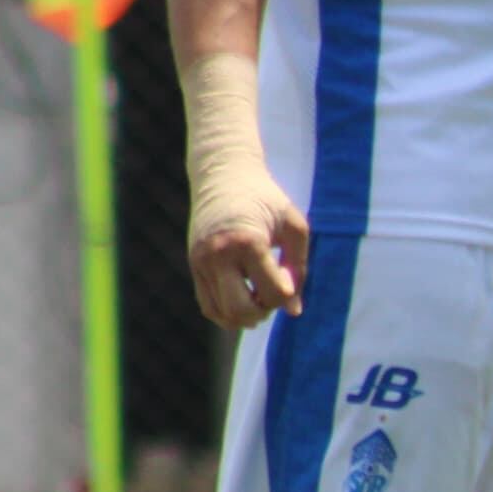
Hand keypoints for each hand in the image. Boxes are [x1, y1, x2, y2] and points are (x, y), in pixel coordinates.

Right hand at [189, 165, 308, 329]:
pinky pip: (208, 307)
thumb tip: (294, 311)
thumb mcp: (292, 225)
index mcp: (247, 242)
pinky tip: (245, 298)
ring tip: (260, 295)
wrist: (223, 175)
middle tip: (273, 292)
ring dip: (247, 316)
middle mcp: (218, 255)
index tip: (288, 276)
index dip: (287, 293)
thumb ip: (298, 267)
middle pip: (241, 310)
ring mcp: (201, 263)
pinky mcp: (193, 267)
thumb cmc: (265, 198)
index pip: (272, 292)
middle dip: (264, 311)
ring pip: (222, 314)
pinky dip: (229, 313)